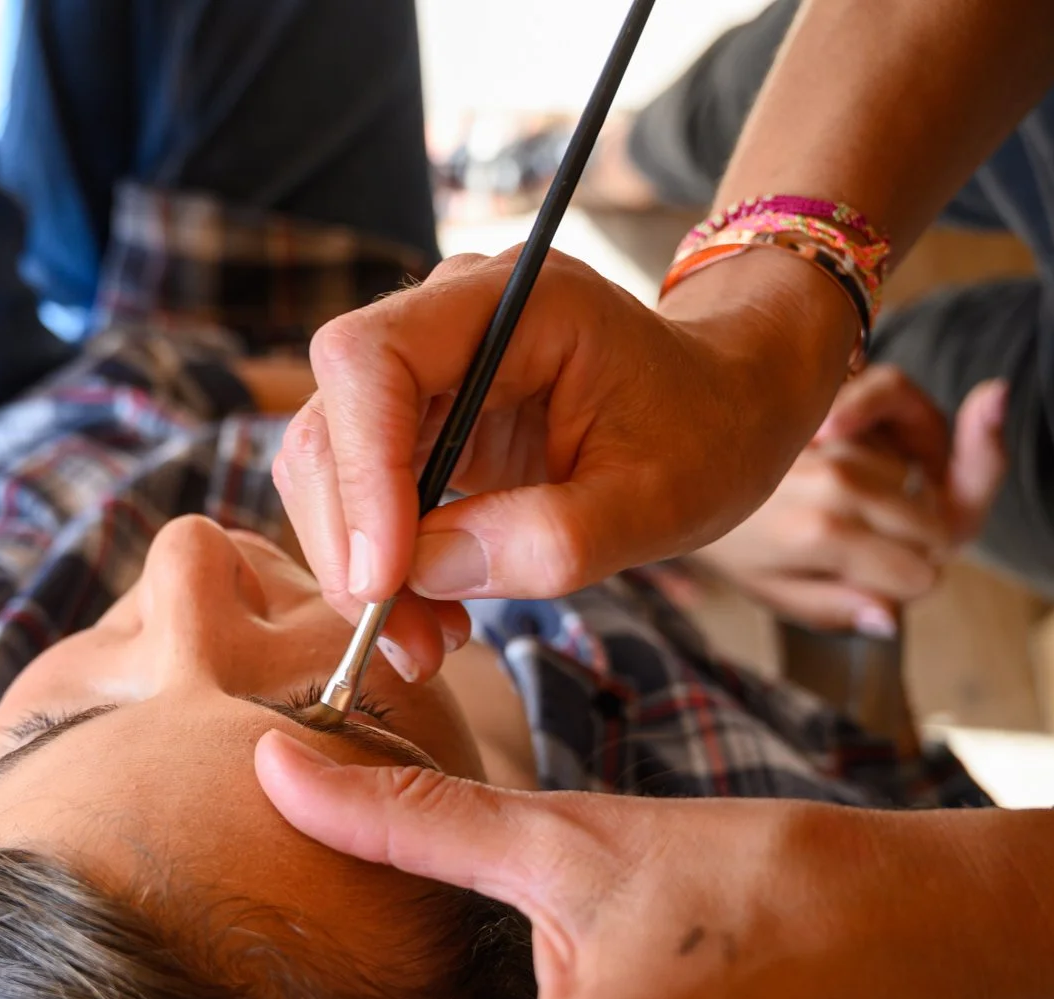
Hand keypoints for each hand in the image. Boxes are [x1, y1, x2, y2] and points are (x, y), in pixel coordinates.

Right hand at [272, 245, 854, 680]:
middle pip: (332, 421)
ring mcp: (424, 372)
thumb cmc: (706, 433)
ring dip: (357, 567)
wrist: (725, 406)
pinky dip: (377, 566)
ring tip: (426, 641)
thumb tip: (427, 571)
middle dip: (351, 542)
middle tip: (405, 640)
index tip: (386, 576)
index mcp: (514, 302)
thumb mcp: (659, 503)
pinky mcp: (415, 424)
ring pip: (328, 467)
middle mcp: (447, 321)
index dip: (360, 470)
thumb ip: (553, 538)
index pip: (373, 358)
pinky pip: (357, 495)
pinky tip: (429, 613)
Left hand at [691, 369, 1007, 633]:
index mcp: (821, 535)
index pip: (920, 574)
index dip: (909, 585)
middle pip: (936, 525)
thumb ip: (834, 607)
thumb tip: (890, 618)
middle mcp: (836, 482)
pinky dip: (897, 421)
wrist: (674, 471)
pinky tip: (865, 445)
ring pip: (921, 479)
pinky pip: (895, 399)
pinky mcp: (827, 397)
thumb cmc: (728, 540)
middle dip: (923, 546)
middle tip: (884, 553)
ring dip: (911, 497)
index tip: (883, 584)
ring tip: (871, 511)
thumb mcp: (773, 591)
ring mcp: (835, 437)